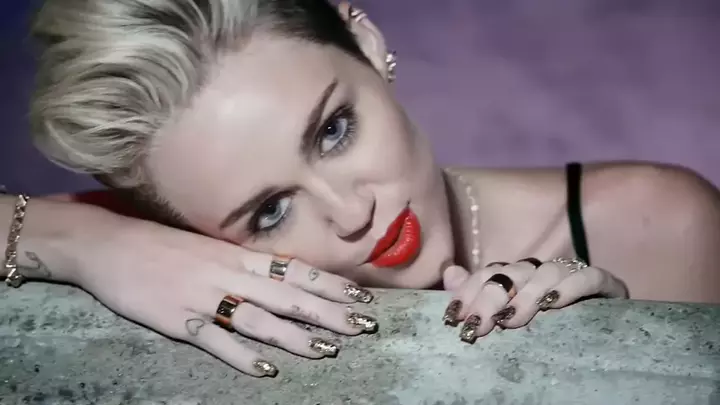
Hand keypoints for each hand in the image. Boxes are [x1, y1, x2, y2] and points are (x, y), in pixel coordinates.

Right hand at [71, 213, 376, 376]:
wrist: (109, 243)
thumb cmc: (162, 243)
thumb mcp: (210, 246)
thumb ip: (243, 263)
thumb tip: (281, 275)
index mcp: (238, 256)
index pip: (296, 269)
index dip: (331, 284)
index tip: (362, 296)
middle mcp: (229, 273)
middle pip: (289, 295)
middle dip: (329, 311)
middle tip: (364, 325)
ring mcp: (204, 295)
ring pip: (260, 319)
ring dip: (296, 336)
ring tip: (328, 350)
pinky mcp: (178, 318)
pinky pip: (215, 339)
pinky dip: (241, 356)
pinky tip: (267, 370)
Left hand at [441, 258, 627, 342]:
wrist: (605, 344)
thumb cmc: (550, 332)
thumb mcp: (509, 317)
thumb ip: (480, 295)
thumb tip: (450, 274)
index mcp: (519, 276)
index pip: (490, 272)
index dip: (470, 290)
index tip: (454, 315)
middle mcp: (542, 271)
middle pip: (513, 273)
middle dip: (491, 297)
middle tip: (478, 324)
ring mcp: (573, 274)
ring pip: (547, 272)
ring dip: (526, 296)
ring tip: (511, 320)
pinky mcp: (604, 283)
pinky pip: (587, 278)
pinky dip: (569, 288)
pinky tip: (553, 304)